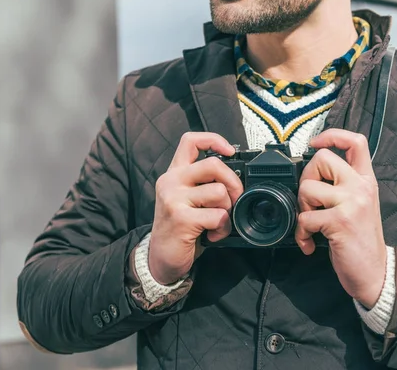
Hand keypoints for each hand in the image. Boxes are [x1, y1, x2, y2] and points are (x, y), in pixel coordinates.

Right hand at [149, 132, 242, 284]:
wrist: (160, 258)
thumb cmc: (180, 228)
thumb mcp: (186, 199)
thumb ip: (202, 183)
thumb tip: (235, 176)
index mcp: (175, 173)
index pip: (190, 140)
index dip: (214, 139)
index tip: (230, 151)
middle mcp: (171, 181)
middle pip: (213, 164)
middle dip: (234, 183)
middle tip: (234, 200)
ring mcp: (174, 199)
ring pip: (219, 192)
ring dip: (228, 210)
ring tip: (219, 222)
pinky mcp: (181, 218)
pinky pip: (218, 216)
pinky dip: (223, 228)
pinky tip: (214, 235)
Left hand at [295, 129, 386, 308]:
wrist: (375, 273)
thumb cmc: (360, 240)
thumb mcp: (359, 205)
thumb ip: (342, 186)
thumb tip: (312, 173)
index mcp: (365, 180)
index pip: (355, 141)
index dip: (332, 135)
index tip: (314, 143)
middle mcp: (360, 187)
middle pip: (322, 158)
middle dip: (305, 178)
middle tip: (309, 200)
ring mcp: (352, 203)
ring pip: (308, 187)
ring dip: (301, 208)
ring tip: (310, 223)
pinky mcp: (340, 222)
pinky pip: (305, 218)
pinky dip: (300, 233)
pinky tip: (308, 242)